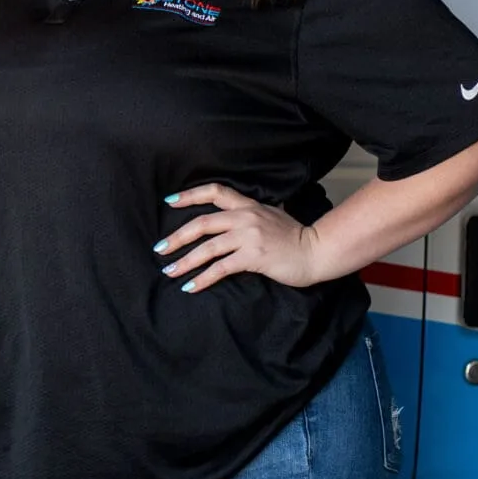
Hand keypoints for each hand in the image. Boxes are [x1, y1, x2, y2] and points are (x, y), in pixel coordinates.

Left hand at [155, 183, 327, 291]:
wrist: (317, 251)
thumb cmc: (294, 237)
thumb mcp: (271, 215)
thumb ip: (250, 214)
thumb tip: (231, 216)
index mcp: (248, 205)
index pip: (215, 191)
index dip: (190, 195)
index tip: (170, 201)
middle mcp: (245, 217)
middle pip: (202, 223)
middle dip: (177, 237)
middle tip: (160, 248)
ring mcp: (249, 236)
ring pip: (208, 248)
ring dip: (185, 261)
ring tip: (170, 271)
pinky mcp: (254, 256)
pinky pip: (221, 268)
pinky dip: (203, 278)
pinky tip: (191, 286)